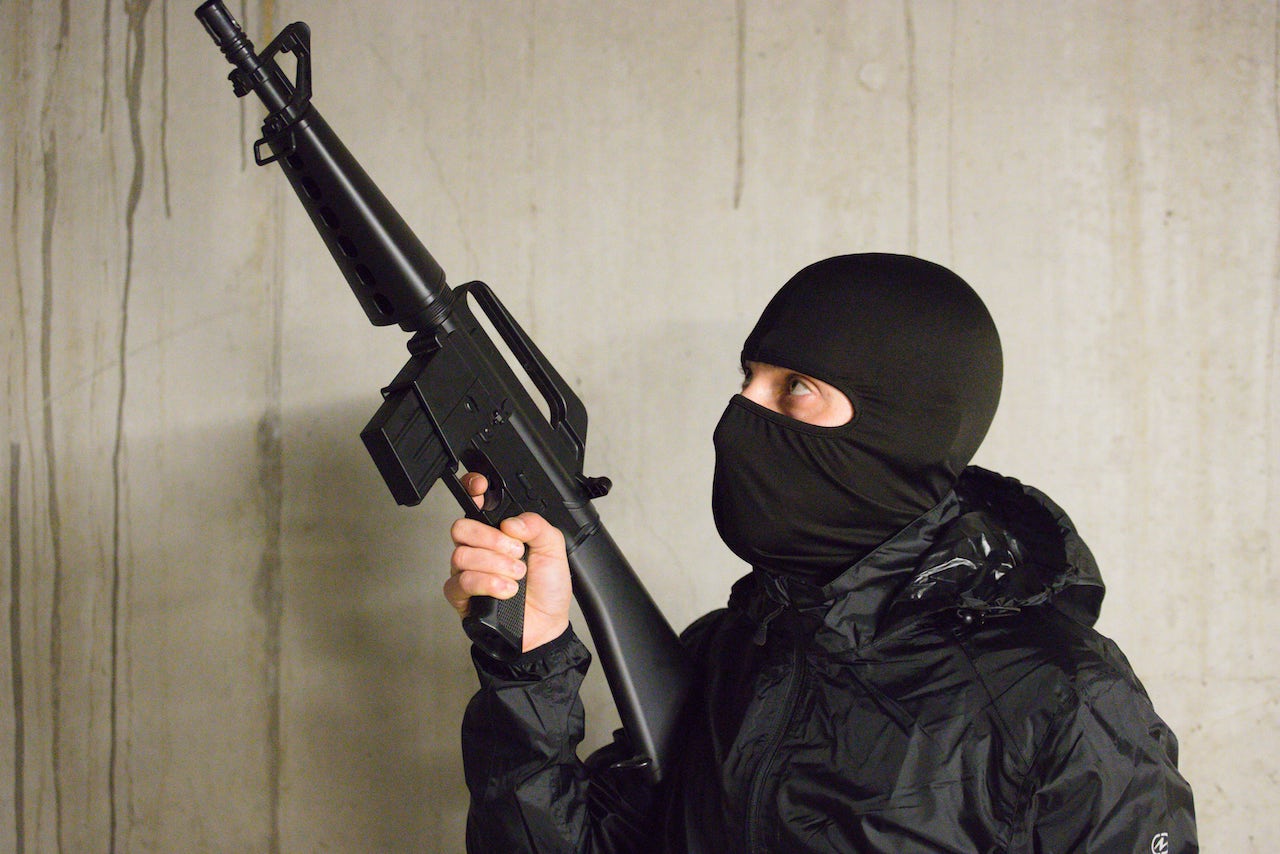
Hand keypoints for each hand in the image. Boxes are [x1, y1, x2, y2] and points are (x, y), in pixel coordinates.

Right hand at [444, 472, 572, 651]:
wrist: (546, 627)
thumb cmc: (547, 589)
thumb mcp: (554, 549)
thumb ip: (537, 526)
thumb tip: (510, 522)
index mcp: (499, 532)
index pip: (475, 503)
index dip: (471, 490)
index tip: (480, 488)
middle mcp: (480, 548)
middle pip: (461, 527)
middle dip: (490, 539)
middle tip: (516, 553)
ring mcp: (468, 571)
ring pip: (461, 555)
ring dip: (495, 565)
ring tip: (517, 577)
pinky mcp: (462, 596)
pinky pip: (460, 582)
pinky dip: (487, 584)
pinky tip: (505, 591)